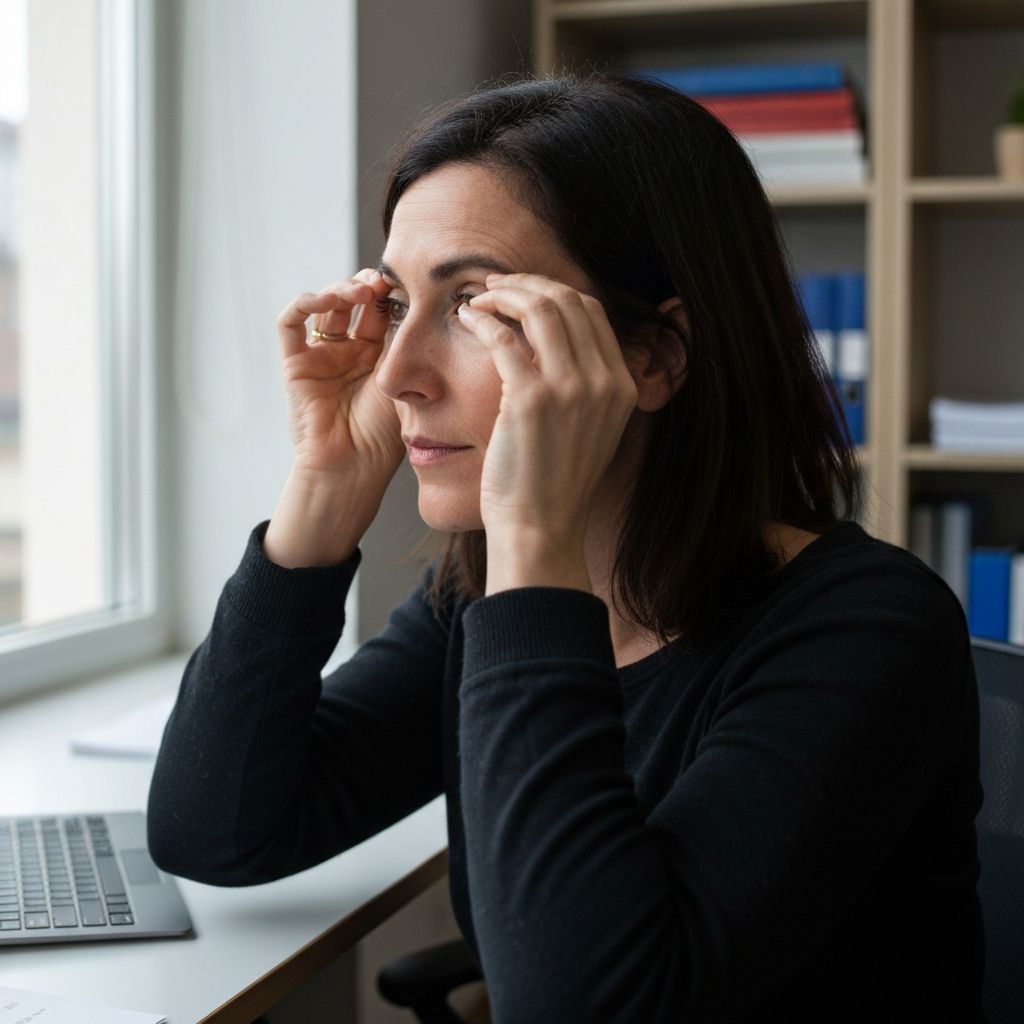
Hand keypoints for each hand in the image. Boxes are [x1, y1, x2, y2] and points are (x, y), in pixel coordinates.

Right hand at [276, 269, 403, 477]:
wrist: (353, 467)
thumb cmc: (384, 435)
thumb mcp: (404, 379)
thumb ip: (405, 342)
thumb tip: (418, 301)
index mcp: (377, 358)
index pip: (380, 311)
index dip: (389, 294)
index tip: (405, 284)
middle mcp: (348, 353)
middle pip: (352, 302)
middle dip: (367, 286)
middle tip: (382, 282)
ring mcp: (321, 357)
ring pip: (324, 306)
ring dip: (340, 289)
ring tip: (360, 291)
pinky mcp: (295, 364)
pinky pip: (290, 324)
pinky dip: (304, 303)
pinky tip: (324, 298)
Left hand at [459, 273, 637, 591]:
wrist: (540, 528)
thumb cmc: (553, 484)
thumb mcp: (591, 431)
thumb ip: (586, 387)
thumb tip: (558, 344)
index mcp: (622, 387)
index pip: (592, 312)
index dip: (554, 290)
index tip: (523, 291)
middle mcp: (604, 382)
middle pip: (567, 300)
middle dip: (526, 283)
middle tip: (494, 285)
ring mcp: (571, 388)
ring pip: (539, 308)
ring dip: (503, 294)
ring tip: (478, 299)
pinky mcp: (531, 399)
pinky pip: (503, 338)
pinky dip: (482, 321)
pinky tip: (466, 320)